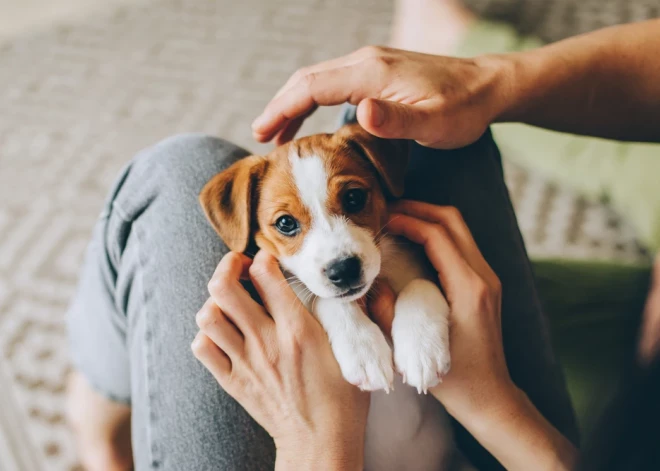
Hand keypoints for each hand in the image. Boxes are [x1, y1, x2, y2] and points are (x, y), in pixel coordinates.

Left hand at [192, 250, 367, 470]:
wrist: (320, 442)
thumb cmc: (343, 398)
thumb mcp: (355, 351)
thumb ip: (354, 315)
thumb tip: (353, 288)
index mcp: (299, 330)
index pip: (267, 274)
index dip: (264, 257)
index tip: (269, 259)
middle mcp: (267, 342)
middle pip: (225, 288)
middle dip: (228, 266)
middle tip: (240, 267)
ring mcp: (246, 362)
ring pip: (208, 316)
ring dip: (216, 301)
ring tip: (231, 301)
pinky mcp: (234, 381)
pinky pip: (203, 348)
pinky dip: (208, 334)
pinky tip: (225, 332)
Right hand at [251, 46, 505, 148]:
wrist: (488, 86)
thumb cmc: (463, 109)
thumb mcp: (433, 122)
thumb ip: (395, 119)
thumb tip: (358, 111)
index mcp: (371, 72)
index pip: (311, 86)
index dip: (283, 110)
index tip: (261, 134)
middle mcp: (366, 62)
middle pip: (307, 79)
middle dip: (280, 106)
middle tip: (260, 137)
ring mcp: (371, 65)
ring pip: (318, 80)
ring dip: (294, 104)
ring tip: (278, 135)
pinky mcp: (378, 73)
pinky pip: (334, 83)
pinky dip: (313, 101)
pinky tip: (313, 122)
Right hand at [369, 200, 576, 469]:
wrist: (492, 398)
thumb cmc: (457, 381)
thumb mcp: (414, 350)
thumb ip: (389, 314)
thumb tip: (370, 283)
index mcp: (469, 288)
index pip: (438, 234)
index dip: (407, 220)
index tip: (381, 219)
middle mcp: (483, 277)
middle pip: (452, 220)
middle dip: (418, 209)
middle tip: (386, 210)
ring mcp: (487, 279)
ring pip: (458, 229)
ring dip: (427, 219)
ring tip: (395, 221)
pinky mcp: (484, 285)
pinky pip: (460, 245)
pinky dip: (435, 235)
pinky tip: (411, 243)